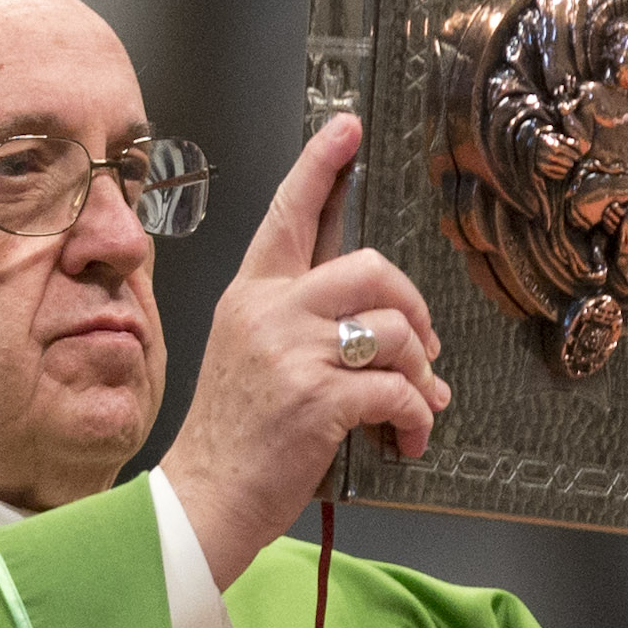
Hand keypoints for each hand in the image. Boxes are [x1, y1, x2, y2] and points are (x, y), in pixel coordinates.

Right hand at [159, 116, 450, 585]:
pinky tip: (407, 439)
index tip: (349, 127)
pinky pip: (399, 390)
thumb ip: (308, 327)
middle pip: (370, 267)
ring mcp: (291, 352)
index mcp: (251, 296)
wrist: (203, 500)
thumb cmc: (234, 438)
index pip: (290, 213)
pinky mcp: (317, 398)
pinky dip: (417, 418)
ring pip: (394, 331)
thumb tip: (390, 327)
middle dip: (414, 306)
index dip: (322, 165)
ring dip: (422, 375)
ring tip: (416, 406)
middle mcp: (269, 312)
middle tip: (423, 347)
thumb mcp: (253, 358)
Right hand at [534, 128, 584, 180]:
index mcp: (553, 144)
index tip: (578, 157)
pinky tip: (564, 173)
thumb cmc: (547, 140)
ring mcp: (544, 162)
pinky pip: (555, 175)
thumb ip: (566, 139)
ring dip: (567, 169)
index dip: (575, 155)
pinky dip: (561, 175)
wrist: (530, 145)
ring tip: (569, 168)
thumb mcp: (556, 136)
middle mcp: (548, 154)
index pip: (569, 152)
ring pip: (562, 170)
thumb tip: (577, 144)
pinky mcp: (541, 169)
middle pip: (567, 162)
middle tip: (573, 163)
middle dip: (571, 162)